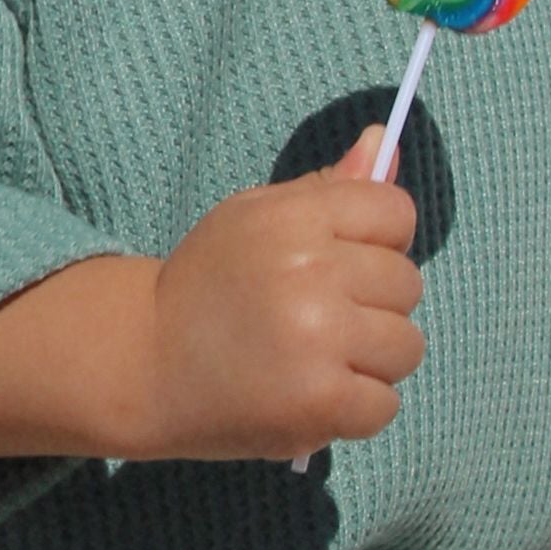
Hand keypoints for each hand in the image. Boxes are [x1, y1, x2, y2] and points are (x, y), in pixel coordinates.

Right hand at [142, 134, 423, 461]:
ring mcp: (318, 339)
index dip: (380, 243)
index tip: (343, 266)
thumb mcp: (256, 217)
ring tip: (319, 362)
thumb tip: (385, 139)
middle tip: (317, 321)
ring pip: (407, 346)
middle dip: (374, 306)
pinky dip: (356, 410)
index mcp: (294, 217)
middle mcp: (310, 272)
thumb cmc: (205, 286)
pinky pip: (385, 405)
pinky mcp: (320, 401)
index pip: (397, 213)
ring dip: (372, 362)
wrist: (143, 362)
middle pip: (407, 284)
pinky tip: (313, 397)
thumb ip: (328, 188)